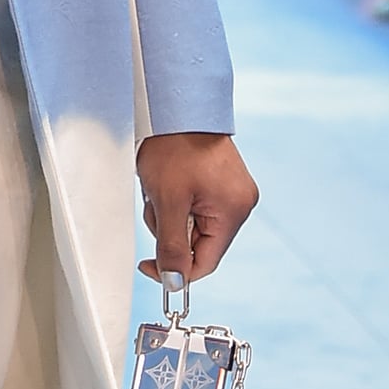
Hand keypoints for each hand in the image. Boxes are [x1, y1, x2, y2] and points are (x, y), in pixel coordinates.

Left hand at [137, 132, 258, 285]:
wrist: (176, 106)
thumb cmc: (174, 146)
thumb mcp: (167, 202)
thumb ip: (171, 247)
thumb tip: (174, 282)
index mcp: (234, 211)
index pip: (205, 262)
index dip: (175, 270)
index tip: (148, 264)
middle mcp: (240, 204)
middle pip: (197, 243)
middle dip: (169, 230)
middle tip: (156, 203)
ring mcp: (231, 192)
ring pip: (192, 225)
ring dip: (169, 214)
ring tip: (160, 186)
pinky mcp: (220, 182)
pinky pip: (194, 207)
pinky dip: (175, 202)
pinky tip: (168, 182)